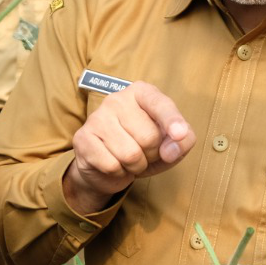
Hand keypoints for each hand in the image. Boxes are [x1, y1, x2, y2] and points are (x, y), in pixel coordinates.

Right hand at [64, 81, 195, 212]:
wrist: (108, 167)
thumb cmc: (144, 148)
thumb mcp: (172, 144)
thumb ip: (183, 141)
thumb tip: (170, 150)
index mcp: (142, 92)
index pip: (160, 104)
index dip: (172, 121)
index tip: (179, 134)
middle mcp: (117, 99)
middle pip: (149, 137)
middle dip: (152, 154)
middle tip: (143, 151)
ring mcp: (97, 117)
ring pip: (130, 154)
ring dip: (136, 165)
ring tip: (130, 159)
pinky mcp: (83, 138)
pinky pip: (112, 165)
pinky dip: (119, 172)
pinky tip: (114, 163)